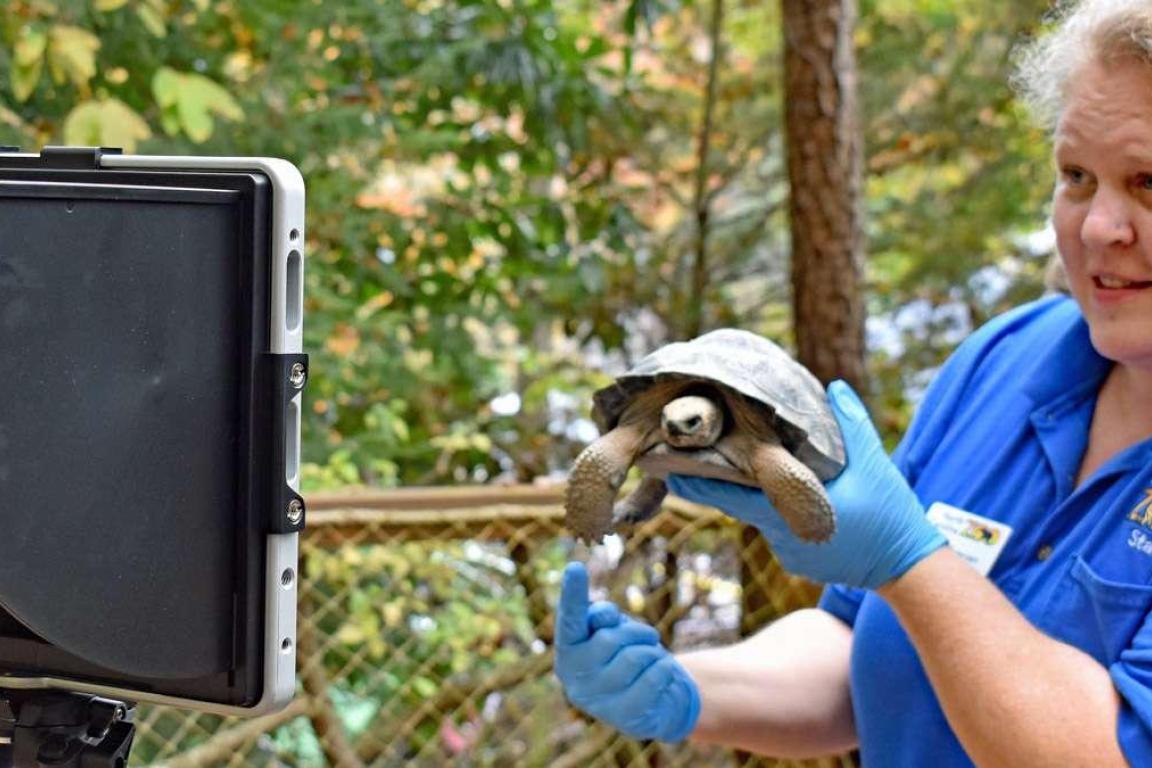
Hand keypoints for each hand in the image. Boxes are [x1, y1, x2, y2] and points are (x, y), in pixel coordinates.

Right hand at [554, 562, 699, 741]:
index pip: (570, 619)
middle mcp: (574, 678)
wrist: (652, 700)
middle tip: (646, 637)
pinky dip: (666, 670)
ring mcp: (598, 701)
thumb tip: (602, 617)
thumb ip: (602, 618)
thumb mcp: (612, 629)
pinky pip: (656, 677)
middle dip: (637, 631)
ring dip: (652, 651)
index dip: (573, 594)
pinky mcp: (626, 718)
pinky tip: (661, 678)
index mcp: (568, 649)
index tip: (575, 567)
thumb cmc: (626, 654)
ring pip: (636, 657)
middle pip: (611, 638)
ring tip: (651, 659)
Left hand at [667, 380, 945, 589]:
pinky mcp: (794, 561)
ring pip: (757, 516)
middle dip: (714, 481)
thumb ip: (851, 423)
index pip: (731, 495)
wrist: (908, 570)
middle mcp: (780, 534)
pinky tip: (779, 496)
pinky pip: (774, 531)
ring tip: (734, 468)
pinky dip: (773, 513)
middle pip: (736, 504)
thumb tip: (832, 385)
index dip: (698, 482)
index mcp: (789, 511)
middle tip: (683, 459)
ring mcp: (786, 552)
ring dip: (749, 496)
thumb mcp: (874, 464)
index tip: (669, 467)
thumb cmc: (891, 515)